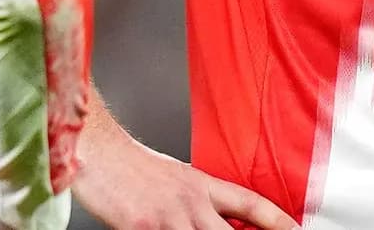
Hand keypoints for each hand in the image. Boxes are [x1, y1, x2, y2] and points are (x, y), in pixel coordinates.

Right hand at [74, 134, 298, 229]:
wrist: (95, 151)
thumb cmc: (127, 166)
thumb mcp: (172, 177)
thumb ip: (196, 199)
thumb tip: (213, 218)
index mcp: (201, 184)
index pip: (251, 204)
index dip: (279, 221)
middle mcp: (192, 201)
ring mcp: (169, 217)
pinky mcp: (144, 228)